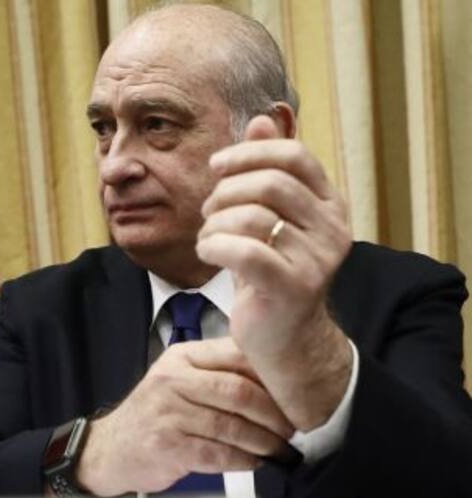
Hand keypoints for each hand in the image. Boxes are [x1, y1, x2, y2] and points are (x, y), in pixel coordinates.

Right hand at [76, 338, 294, 496]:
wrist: (110, 449)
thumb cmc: (155, 415)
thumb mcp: (179, 381)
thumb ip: (218, 374)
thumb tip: (277, 381)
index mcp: (182, 358)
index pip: (237, 356)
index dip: (272, 376)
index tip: (294, 393)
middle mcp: (173, 380)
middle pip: (239, 392)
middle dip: (274, 414)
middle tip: (292, 428)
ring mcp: (168, 413)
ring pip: (232, 426)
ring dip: (263, 441)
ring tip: (279, 449)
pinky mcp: (168, 446)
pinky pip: (218, 454)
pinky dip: (243, 460)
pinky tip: (254, 462)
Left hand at [196, 115, 352, 430]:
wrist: (284, 339)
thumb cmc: (269, 273)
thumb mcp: (269, 217)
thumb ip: (267, 169)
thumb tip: (265, 117)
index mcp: (330, 203)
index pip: (294, 155)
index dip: (249, 152)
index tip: (216, 167)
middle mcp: (333, 228)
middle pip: (270, 182)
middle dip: (226, 191)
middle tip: (208, 209)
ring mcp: (317, 259)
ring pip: (252, 216)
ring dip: (215, 222)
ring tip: (207, 236)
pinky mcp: (293, 287)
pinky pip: (244, 250)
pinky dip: (213, 245)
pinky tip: (207, 252)